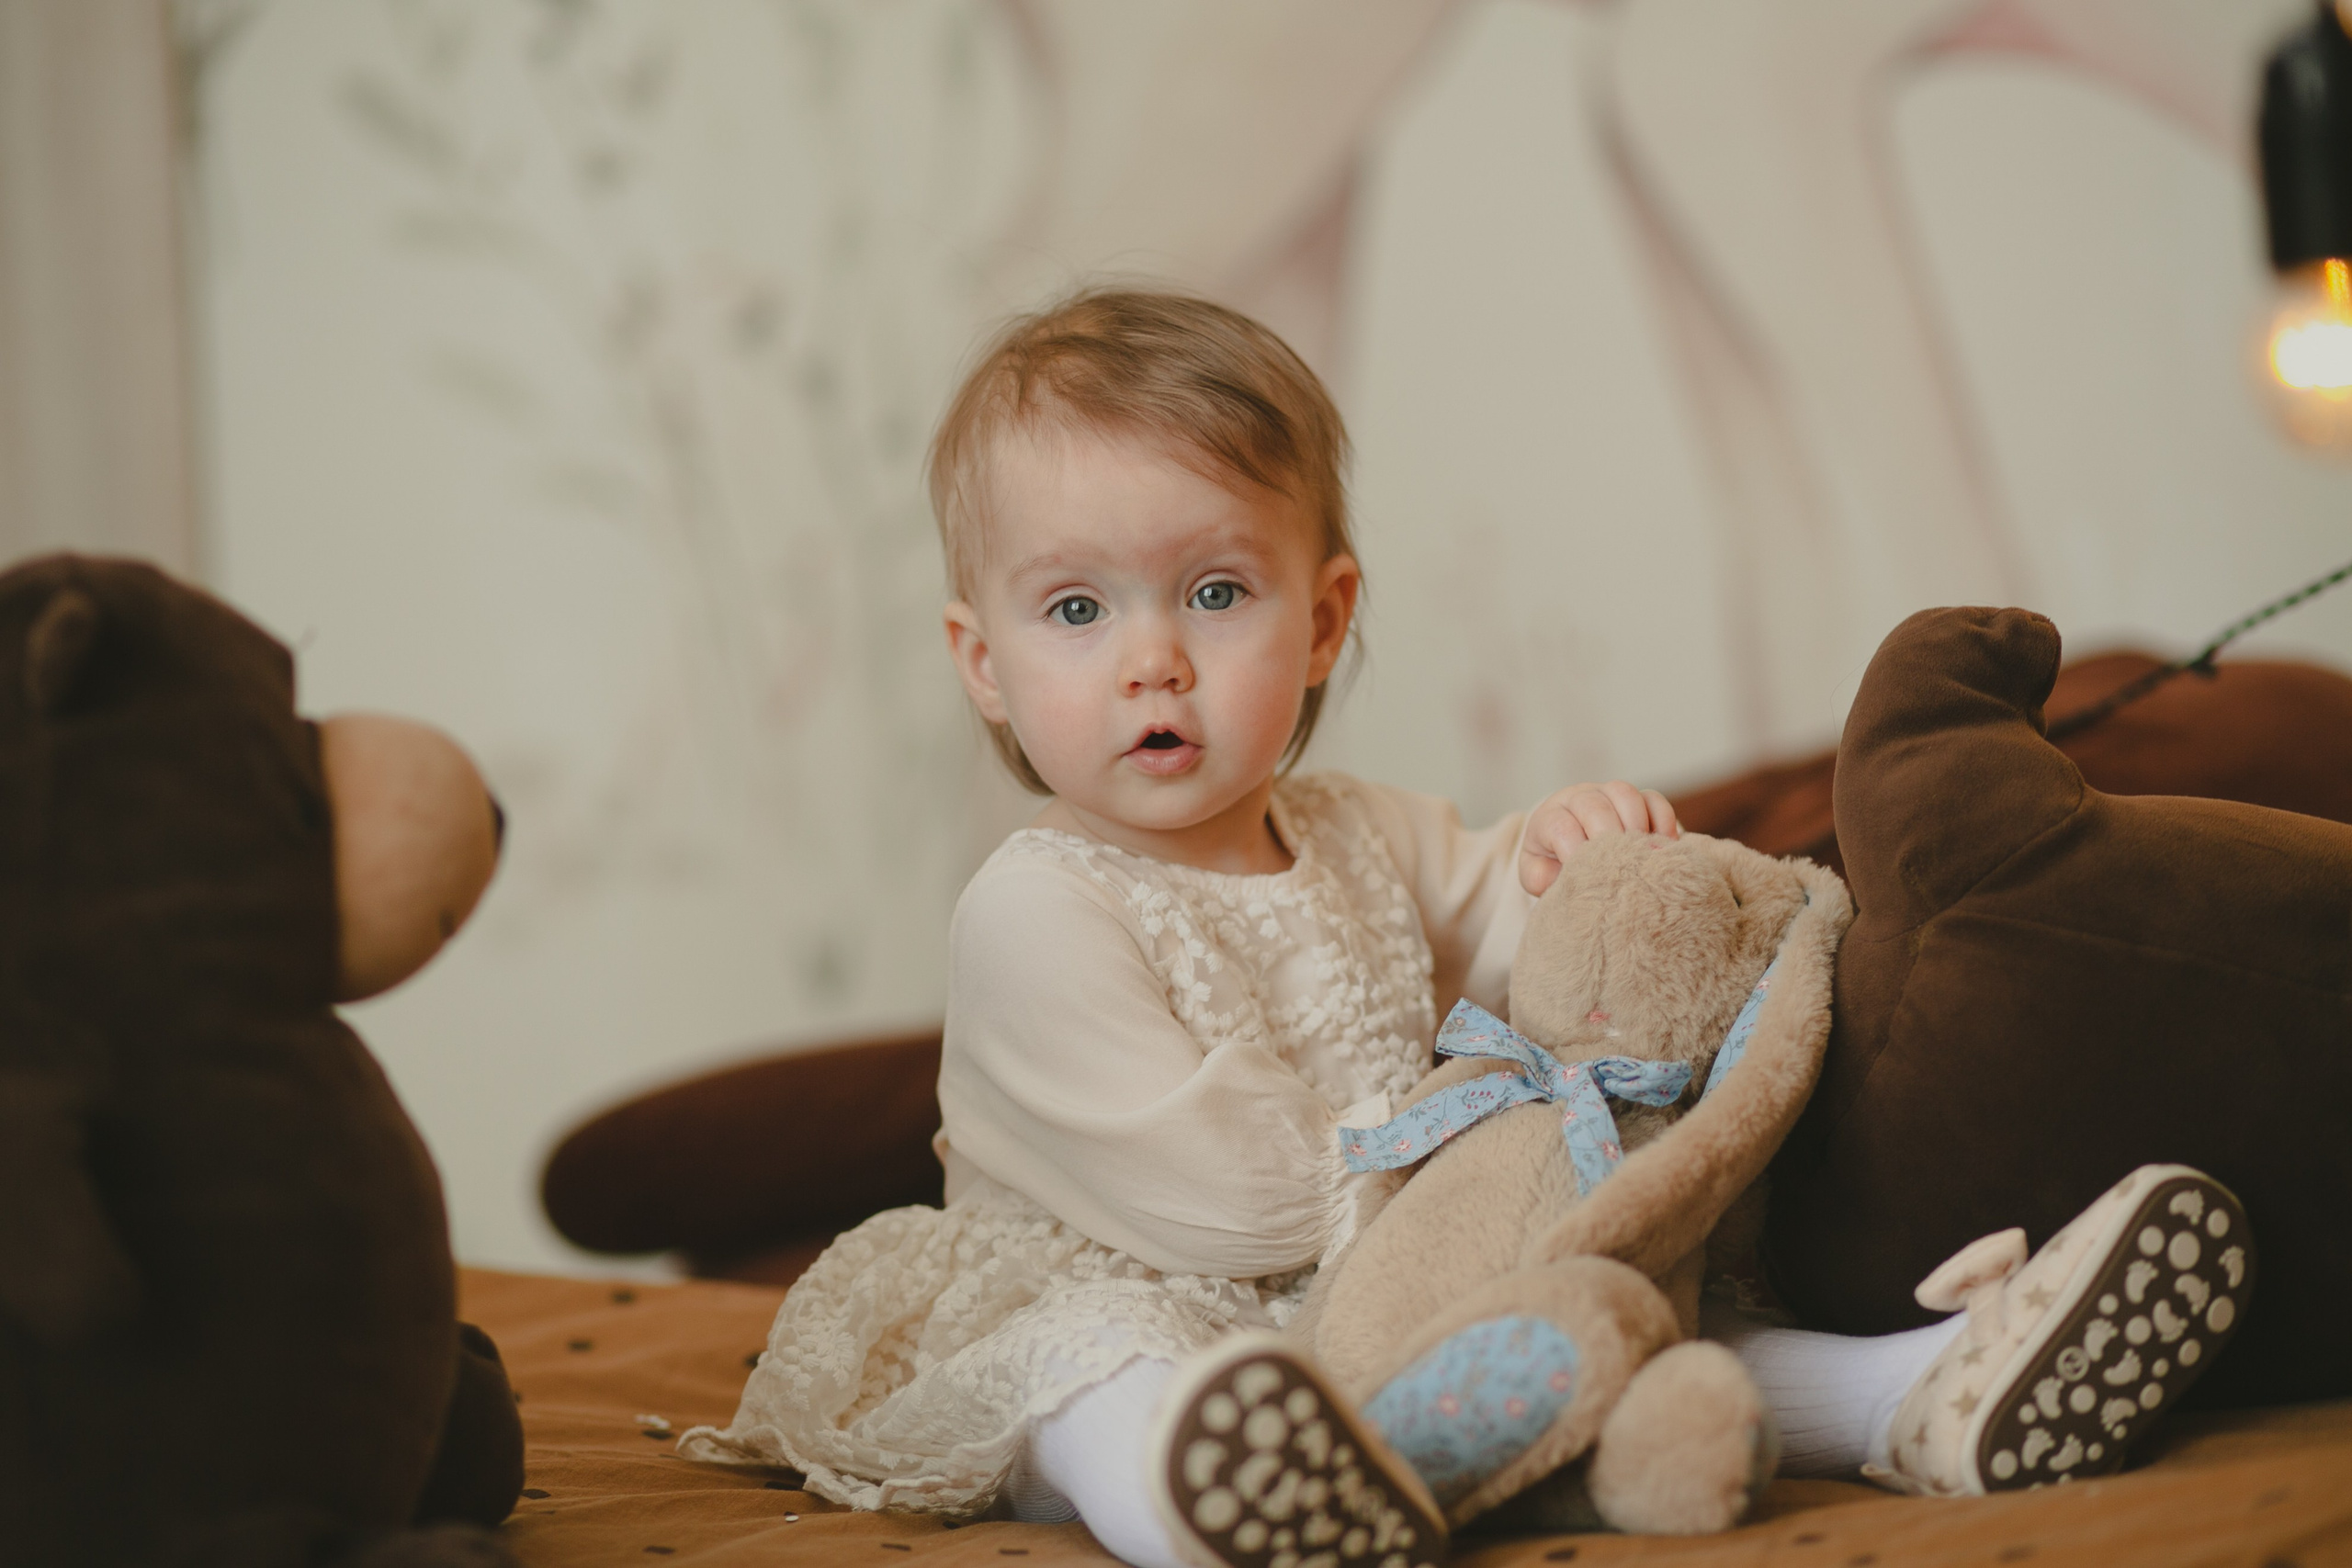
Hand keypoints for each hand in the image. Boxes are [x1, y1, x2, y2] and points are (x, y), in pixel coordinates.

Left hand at [1519, 781, 1678, 896]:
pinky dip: (1662, 822)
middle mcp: (1579, 798)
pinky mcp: (1638, 798)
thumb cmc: (1553, 861)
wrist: (1568, 843)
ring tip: (1641, 858)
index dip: (1575, 851)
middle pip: (1595, 807)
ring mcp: (1608, 794)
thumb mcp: (1538, 872)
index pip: (1561, 827)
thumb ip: (1540, 876)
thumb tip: (1555, 877)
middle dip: (1608, 839)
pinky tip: (1662, 849)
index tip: (1587, 877)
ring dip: (1636, 827)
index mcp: (1550, 817)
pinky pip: (1654, 800)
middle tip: (1618, 869)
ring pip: (1625, 795)